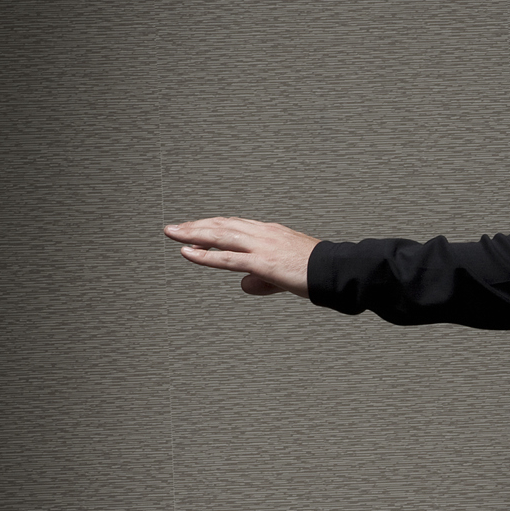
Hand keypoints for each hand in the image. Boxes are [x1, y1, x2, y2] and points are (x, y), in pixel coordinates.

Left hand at [164, 217, 319, 295]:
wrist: (336, 271)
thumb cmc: (317, 272)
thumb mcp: (285, 275)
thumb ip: (262, 280)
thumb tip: (244, 286)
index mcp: (270, 232)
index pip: (234, 225)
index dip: (211, 225)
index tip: (195, 228)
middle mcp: (263, 233)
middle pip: (222, 225)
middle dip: (196, 225)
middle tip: (174, 228)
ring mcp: (262, 246)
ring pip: (220, 236)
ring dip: (194, 233)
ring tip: (173, 234)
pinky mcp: (262, 262)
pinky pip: (227, 258)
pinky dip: (205, 255)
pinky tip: (188, 252)